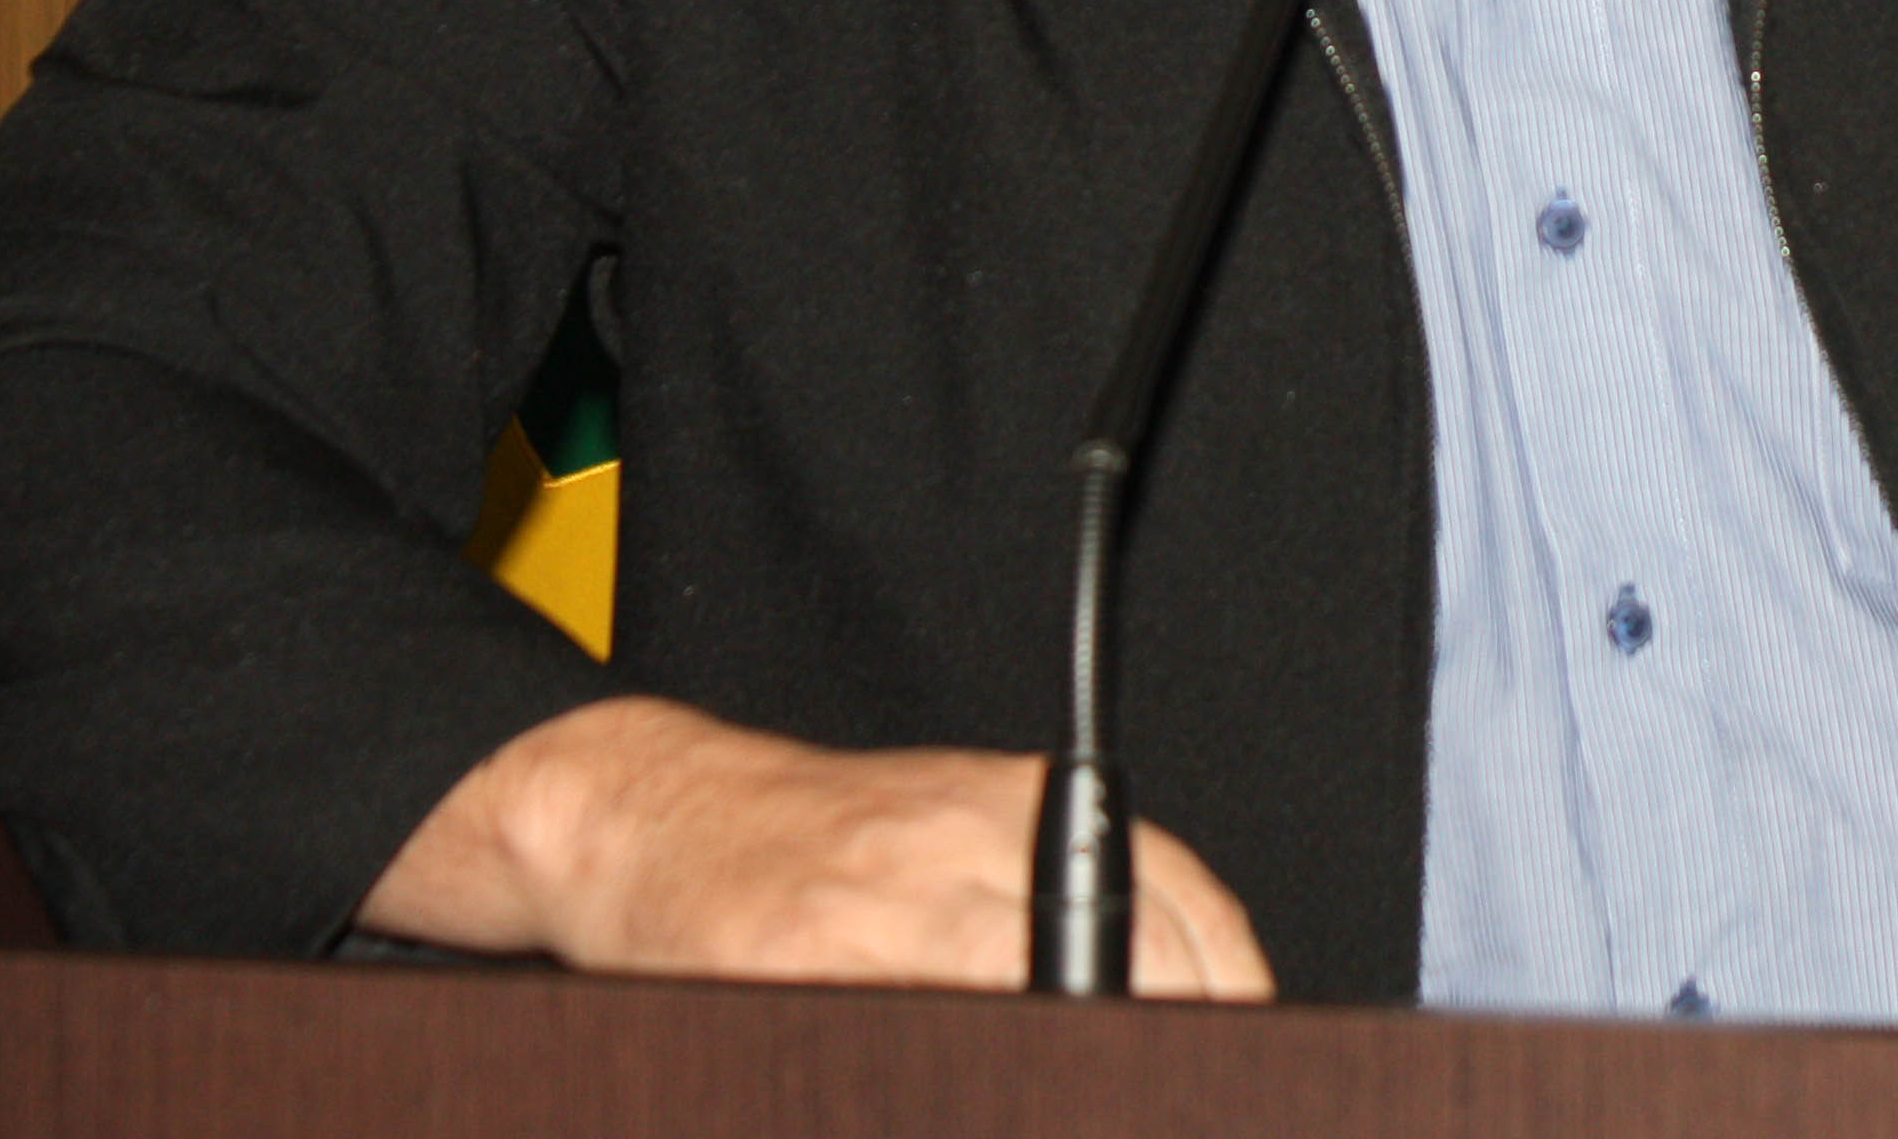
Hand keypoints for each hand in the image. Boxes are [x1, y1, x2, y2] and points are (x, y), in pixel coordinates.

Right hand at [356, 694, 1275, 997]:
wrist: (654, 811)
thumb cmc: (823, 842)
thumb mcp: (964, 837)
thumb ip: (1066, 903)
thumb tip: (1183, 1001)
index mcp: (1025, 807)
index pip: (1181, 903)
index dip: (1228, 994)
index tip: (1244, 1051)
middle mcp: (966, 839)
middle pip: (1126, 953)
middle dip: (1164, 1041)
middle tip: (1173, 1089)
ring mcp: (881, 902)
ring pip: (1032, 997)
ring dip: (1075, 1062)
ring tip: (1095, 1090)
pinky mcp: (797, 957)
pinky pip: (904, 1032)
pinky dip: (960, 1066)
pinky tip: (967, 1083)